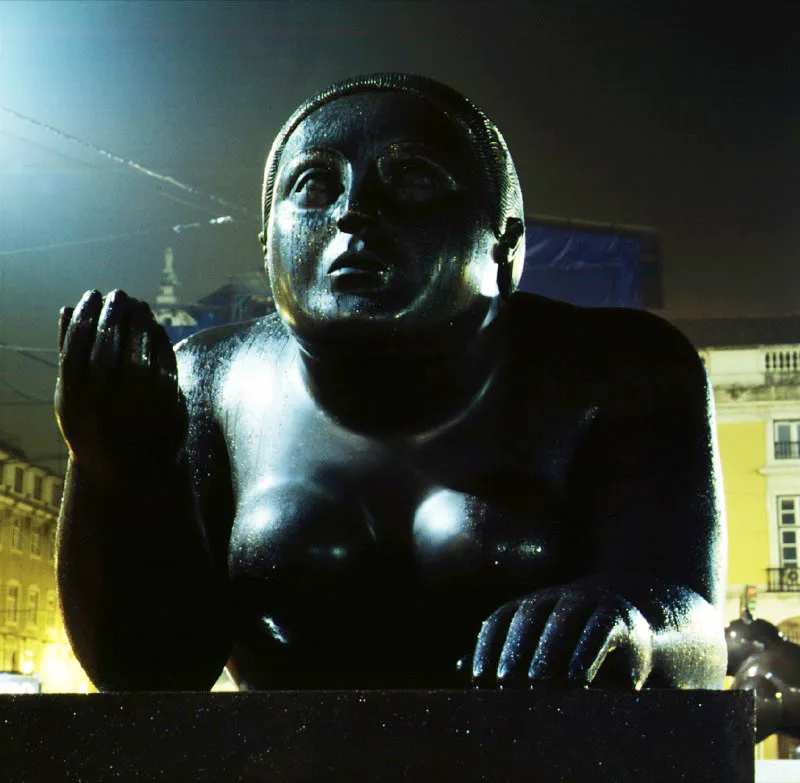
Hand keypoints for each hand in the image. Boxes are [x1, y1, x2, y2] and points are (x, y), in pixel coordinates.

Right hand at [55, 289, 187, 476]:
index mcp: (74, 401)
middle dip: (113, 315)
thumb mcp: (74, 397)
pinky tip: (155, 327)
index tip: (92, 294)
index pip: (77, 347)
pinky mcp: (166, 408)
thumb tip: (69, 308)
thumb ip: (71, 355)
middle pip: (107, 348)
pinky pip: (164, 366)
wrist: (130, 472)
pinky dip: (159, 342)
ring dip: (139, 324)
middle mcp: (103, 404)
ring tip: (139, 306)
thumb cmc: (96, 425)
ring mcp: (137, 407)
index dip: (86, 315)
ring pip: (138, 355)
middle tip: (118, 294)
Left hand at [470, 584, 652, 688]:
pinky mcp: (618, 617)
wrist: (633, 626)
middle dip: (514, 648)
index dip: (487, 646)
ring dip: (549, 648)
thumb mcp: (540, 646)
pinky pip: (600, 629)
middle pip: (529, 615)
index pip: (502, 619)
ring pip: (564, 619)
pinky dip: (589, 651)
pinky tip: (580, 677)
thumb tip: (459, 666)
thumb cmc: (575, 642)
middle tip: (504, 680)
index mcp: (533, 605)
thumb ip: (505, 655)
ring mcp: (589, 602)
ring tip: (538, 680)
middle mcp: (557, 598)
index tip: (478, 678)